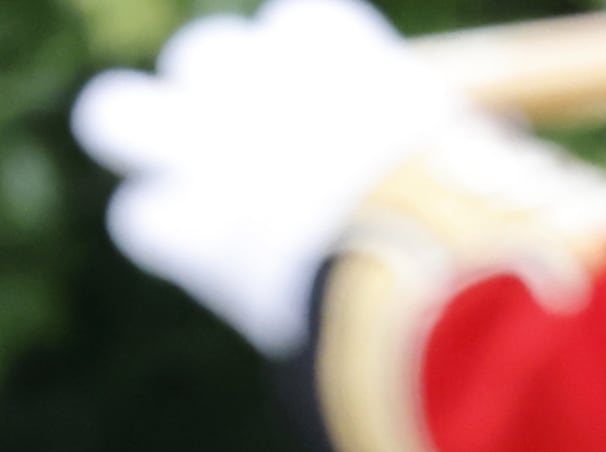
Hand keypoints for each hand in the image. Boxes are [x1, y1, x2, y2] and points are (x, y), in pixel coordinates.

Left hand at [73, 0, 462, 349]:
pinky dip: (170, 242)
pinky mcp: (183, 223)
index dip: (300, 72)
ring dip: (141, 144)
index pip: (293, 24)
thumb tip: (492, 136)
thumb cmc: (474, 210)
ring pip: (112, 113)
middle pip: (198, 56)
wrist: (426, 273)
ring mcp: (204, 145)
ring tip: (181, 188)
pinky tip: (207, 264)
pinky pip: (138, 218)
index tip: (321, 116)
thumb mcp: (473, 141)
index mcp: (328, 37)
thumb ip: (439, 128)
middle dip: (214, 102)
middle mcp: (253, 75)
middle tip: (246, 156)